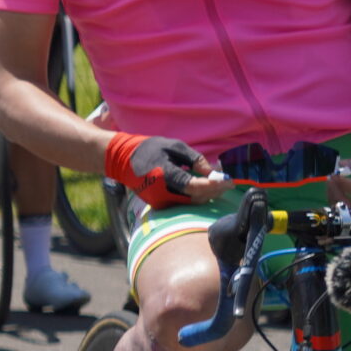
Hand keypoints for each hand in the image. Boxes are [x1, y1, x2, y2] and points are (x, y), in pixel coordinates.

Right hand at [103, 133, 224, 208]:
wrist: (122, 160)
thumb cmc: (150, 149)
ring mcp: (158, 200)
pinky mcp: (159, 204)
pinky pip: (183, 202)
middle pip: (195, 198)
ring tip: (219, 184)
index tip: (229, 180)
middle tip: (228, 182)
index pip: (193, 185)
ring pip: (190, 202)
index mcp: (164, 175)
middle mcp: (161, 192)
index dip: (213, 184)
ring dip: (207, 194)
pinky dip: (196, 195)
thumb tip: (213, 171)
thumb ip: (195, 159)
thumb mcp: (174, 146)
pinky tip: (206, 188)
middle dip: (214, 190)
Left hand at [334, 131, 350, 212]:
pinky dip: (337, 197)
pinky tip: (334, 184)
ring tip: (332, 179)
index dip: (350, 186)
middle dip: (339, 195)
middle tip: (332, 178)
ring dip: (335, 197)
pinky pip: (346, 207)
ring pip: (347, 211)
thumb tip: (342, 166)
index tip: (337, 175)